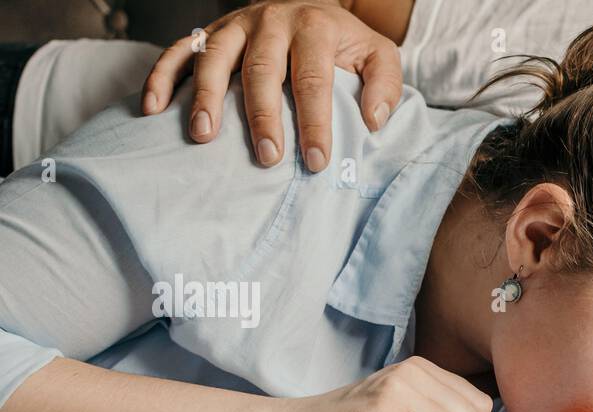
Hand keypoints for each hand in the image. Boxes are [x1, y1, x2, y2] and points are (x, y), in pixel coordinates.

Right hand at [142, 0, 403, 171]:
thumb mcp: (378, 56)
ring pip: (214, 57)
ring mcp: (235, 24)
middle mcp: (271, 20)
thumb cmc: (345, 45)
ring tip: (204, 136)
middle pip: (261, 69)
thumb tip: (373, 120)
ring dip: (207, 97)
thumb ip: (384, 85)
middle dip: (262, 115)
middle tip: (266, 157)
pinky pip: (179, 50)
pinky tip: (152, 110)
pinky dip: (162, 77)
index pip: (314, 79)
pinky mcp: (210, 32)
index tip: (316, 161)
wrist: (313, 9)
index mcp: (314, 27)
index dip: (315, 121)